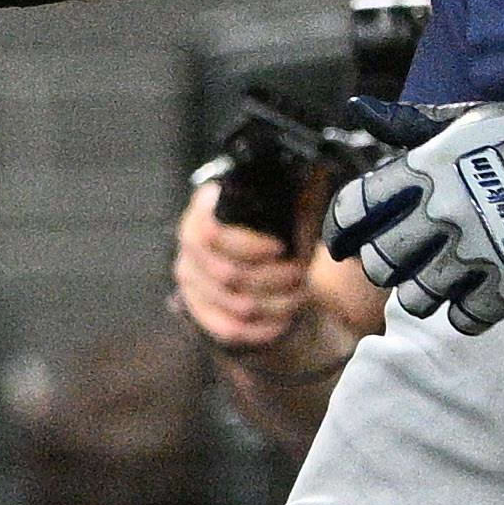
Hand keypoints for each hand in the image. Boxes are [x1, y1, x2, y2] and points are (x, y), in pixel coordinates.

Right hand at [173, 181, 319, 355]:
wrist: (266, 255)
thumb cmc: (278, 227)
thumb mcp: (289, 205)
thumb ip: (297, 192)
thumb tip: (314, 176)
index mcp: (205, 209)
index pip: (211, 232)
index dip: (248, 245)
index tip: (281, 247)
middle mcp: (189, 242)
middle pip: (226, 274)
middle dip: (273, 279)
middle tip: (300, 274)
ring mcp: (190, 278)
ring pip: (235, 304)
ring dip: (276, 302)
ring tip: (299, 293)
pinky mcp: (197, 309)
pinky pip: (228, 328)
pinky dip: (262, 327)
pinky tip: (283, 319)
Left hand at [323, 87, 503, 333]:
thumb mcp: (463, 121)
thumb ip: (407, 124)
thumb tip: (360, 110)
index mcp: (425, 170)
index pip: (356, 208)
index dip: (341, 230)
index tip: (341, 245)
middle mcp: (443, 212)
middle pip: (381, 263)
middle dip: (384, 264)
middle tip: (398, 261)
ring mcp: (477, 251)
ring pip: (417, 298)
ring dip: (421, 292)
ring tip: (436, 279)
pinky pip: (464, 319)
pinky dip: (461, 313)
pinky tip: (470, 297)